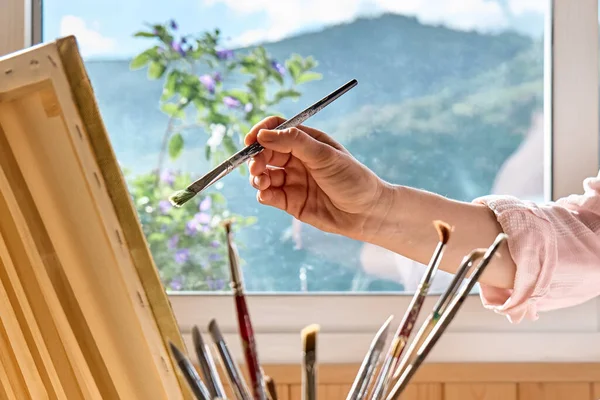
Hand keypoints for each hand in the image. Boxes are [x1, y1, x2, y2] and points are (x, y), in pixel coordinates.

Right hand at [245, 116, 391, 239]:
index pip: (277, 130)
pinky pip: (269, 195)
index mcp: (306, 142)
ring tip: (261, 182)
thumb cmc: (352, 178)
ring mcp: (293, 181)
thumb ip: (294, 142)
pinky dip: (263, 194)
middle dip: (256, 158)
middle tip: (256, 167)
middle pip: (265, 153)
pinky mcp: (291, 202)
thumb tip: (264, 134)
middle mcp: (297, 160)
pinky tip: (266, 194)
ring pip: (263, 175)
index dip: (261, 133)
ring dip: (256, 177)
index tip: (250, 141)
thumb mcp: (325, 155)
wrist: (367, 213)